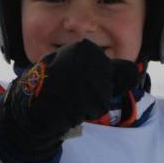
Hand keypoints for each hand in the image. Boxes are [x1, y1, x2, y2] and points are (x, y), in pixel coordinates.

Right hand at [0, 39, 139, 158]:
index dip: (96, 82)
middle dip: (94, 94)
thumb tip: (134, 72)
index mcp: (85, 49)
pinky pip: (97, 109)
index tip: (76, 82)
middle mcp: (87, 59)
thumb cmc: (52, 83)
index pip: (111, 70)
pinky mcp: (84, 96)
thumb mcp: (76, 66)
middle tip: (72, 94)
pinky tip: (68, 108)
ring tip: (69, 101)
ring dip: (88, 104)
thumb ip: (104, 68)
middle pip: (108, 84)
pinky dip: (84, 113)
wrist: (29, 101)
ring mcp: (86, 77)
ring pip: (103, 98)